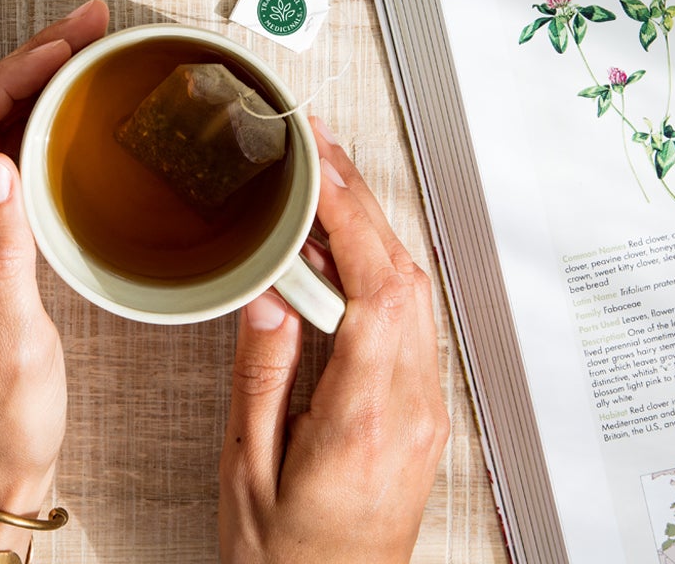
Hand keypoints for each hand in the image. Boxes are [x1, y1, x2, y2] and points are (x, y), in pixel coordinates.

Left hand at [0, 0, 109, 554]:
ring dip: (24, 92)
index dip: (8, 76)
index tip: (66, 46)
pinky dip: (22, 131)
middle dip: (23, 66)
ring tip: (85, 56)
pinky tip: (61, 123)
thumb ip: (1, 250)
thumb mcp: (13, 341)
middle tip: (91, 30)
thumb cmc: (1, 422)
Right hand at [218, 116, 448, 563]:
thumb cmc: (287, 560)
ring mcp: (425, 413)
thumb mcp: (249, 469)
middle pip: (404, 277)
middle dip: (362, 203)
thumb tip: (268, 292)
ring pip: (413, 296)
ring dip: (371, 235)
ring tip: (321, 191)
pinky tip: (339, 261)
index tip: (320, 164)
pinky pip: (408, 326)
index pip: (376, 287)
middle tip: (317, 152)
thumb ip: (261, 374)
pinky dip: (376, 276)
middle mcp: (410, 410)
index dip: (350, 214)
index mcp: (363, 419)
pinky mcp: (421, 418)